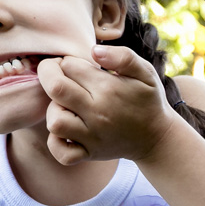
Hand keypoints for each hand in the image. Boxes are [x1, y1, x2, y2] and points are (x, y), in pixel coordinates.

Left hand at [36, 45, 181, 165]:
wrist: (157, 137)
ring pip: (55, 121)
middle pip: (56, 89)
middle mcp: (98, 113)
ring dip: (53, 108)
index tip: (74, 65)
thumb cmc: (147, 99)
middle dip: (48, 73)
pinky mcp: (89, 154)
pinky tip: (64, 129)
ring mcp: (92, 137)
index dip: (66, 60)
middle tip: (54, 72)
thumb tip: (94, 51)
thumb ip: (123, 56)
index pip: (70, 66)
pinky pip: (61, 152)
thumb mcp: (145, 72)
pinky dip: (56, 142)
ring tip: (66, 103)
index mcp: (109, 89)